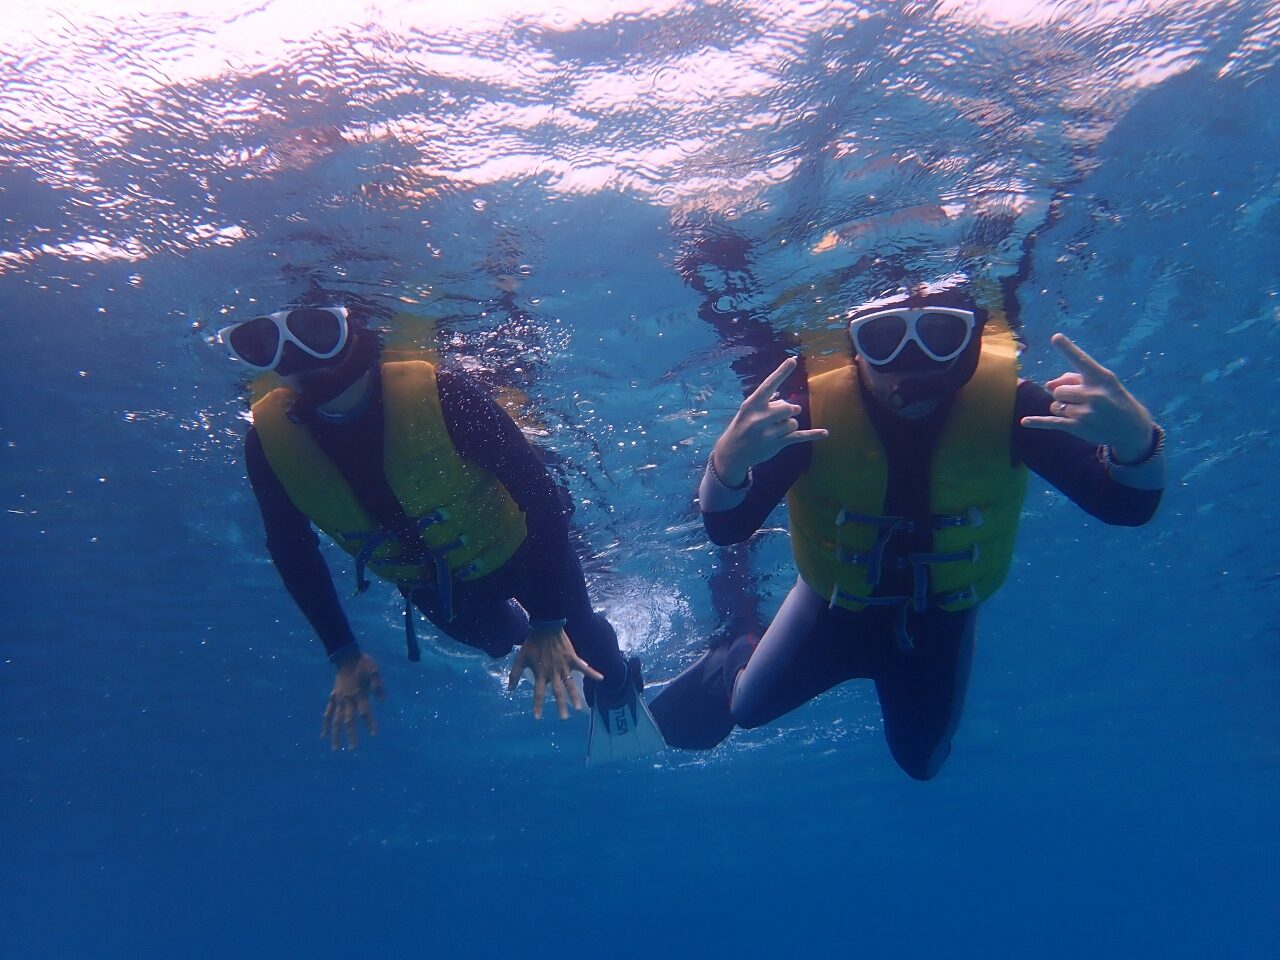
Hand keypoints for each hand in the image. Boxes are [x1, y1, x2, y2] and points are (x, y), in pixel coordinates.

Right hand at [321, 653, 384, 750]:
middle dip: (351, 735)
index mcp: (359, 694)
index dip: (369, 723)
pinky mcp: (333, 697)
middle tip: (353, 749)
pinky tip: (323, 734)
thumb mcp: (375, 671)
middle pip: (349, 720)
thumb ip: (378, 686)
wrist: (346, 656)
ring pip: (336, 720)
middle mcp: (347, 699)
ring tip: (335, 748)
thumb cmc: (363, 663)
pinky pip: (328, 712)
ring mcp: (338, 699)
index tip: (374, 735)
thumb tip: (383, 701)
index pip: (365, 712)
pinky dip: (325, 723)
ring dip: (336, 734)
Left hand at [506, 626, 602, 719]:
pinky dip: (593, 672)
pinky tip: (601, 679)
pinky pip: (584, 667)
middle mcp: (553, 672)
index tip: (537, 718)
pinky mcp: (573, 658)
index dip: (538, 705)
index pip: (539, 693)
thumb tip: (510, 689)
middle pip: (557, 692)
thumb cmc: (533, 642)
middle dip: (561, 706)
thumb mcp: (521, 657)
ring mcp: (564, 666)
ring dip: (575, 696)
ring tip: (579, 708)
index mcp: (541, 673)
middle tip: (564, 719)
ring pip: (571, 684)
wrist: (546, 626)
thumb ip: (515, 673)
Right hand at [712, 356, 827, 484]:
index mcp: (752, 405)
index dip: (781, 373)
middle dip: (788, 411)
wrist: (732, 453)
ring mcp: (768, 433)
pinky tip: (825, 433)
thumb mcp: (748, 411)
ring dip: (788, 425)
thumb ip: (769, 405)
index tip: (792, 360)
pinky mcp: (777, 444)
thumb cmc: (743, 426)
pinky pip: (799, 436)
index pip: (768, 385)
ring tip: (775, 430)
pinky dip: (813, 434)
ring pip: (793, 422)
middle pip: (788, 407)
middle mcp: (760, 418)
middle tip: (777, 418)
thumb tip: (792, 407)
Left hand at [1020, 334, 1154, 460]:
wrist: (1131, 427)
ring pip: (1055, 405)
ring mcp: (1086, 412)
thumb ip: (1073, 378)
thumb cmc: (1111, 398)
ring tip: (1082, 412)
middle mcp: (1094, 394)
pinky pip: (1052, 422)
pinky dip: (1037, 422)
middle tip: (1082, 400)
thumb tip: (1047, 385)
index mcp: (1101, 378)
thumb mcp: (1101, 383)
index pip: (1081, 360)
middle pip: (1057, 389)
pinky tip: (1025, 422)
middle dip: (1064, 394)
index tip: (1055, 337)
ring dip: (1063, 408)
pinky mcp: (1079, 428)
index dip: (1068, 349)